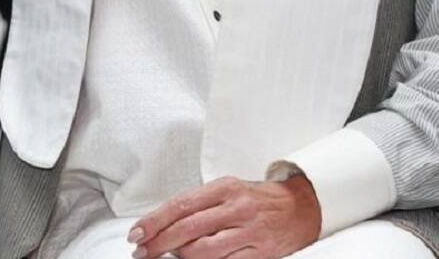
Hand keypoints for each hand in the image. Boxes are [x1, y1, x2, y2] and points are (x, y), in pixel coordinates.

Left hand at [129, 175, 321, 258]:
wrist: (301, 207)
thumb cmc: (256, 199)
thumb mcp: (227, 190)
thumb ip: (199, 205)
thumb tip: (163, 223)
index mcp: (224, 188)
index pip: (181, 204)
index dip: (155, 220)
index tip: (137, 233)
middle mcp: (237, 208)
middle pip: (188, 228)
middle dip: (159, 242)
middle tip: (142, 250)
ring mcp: (251, 232)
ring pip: (205, 251)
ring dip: (180, 256)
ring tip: (167, 256)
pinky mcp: (263, 253)